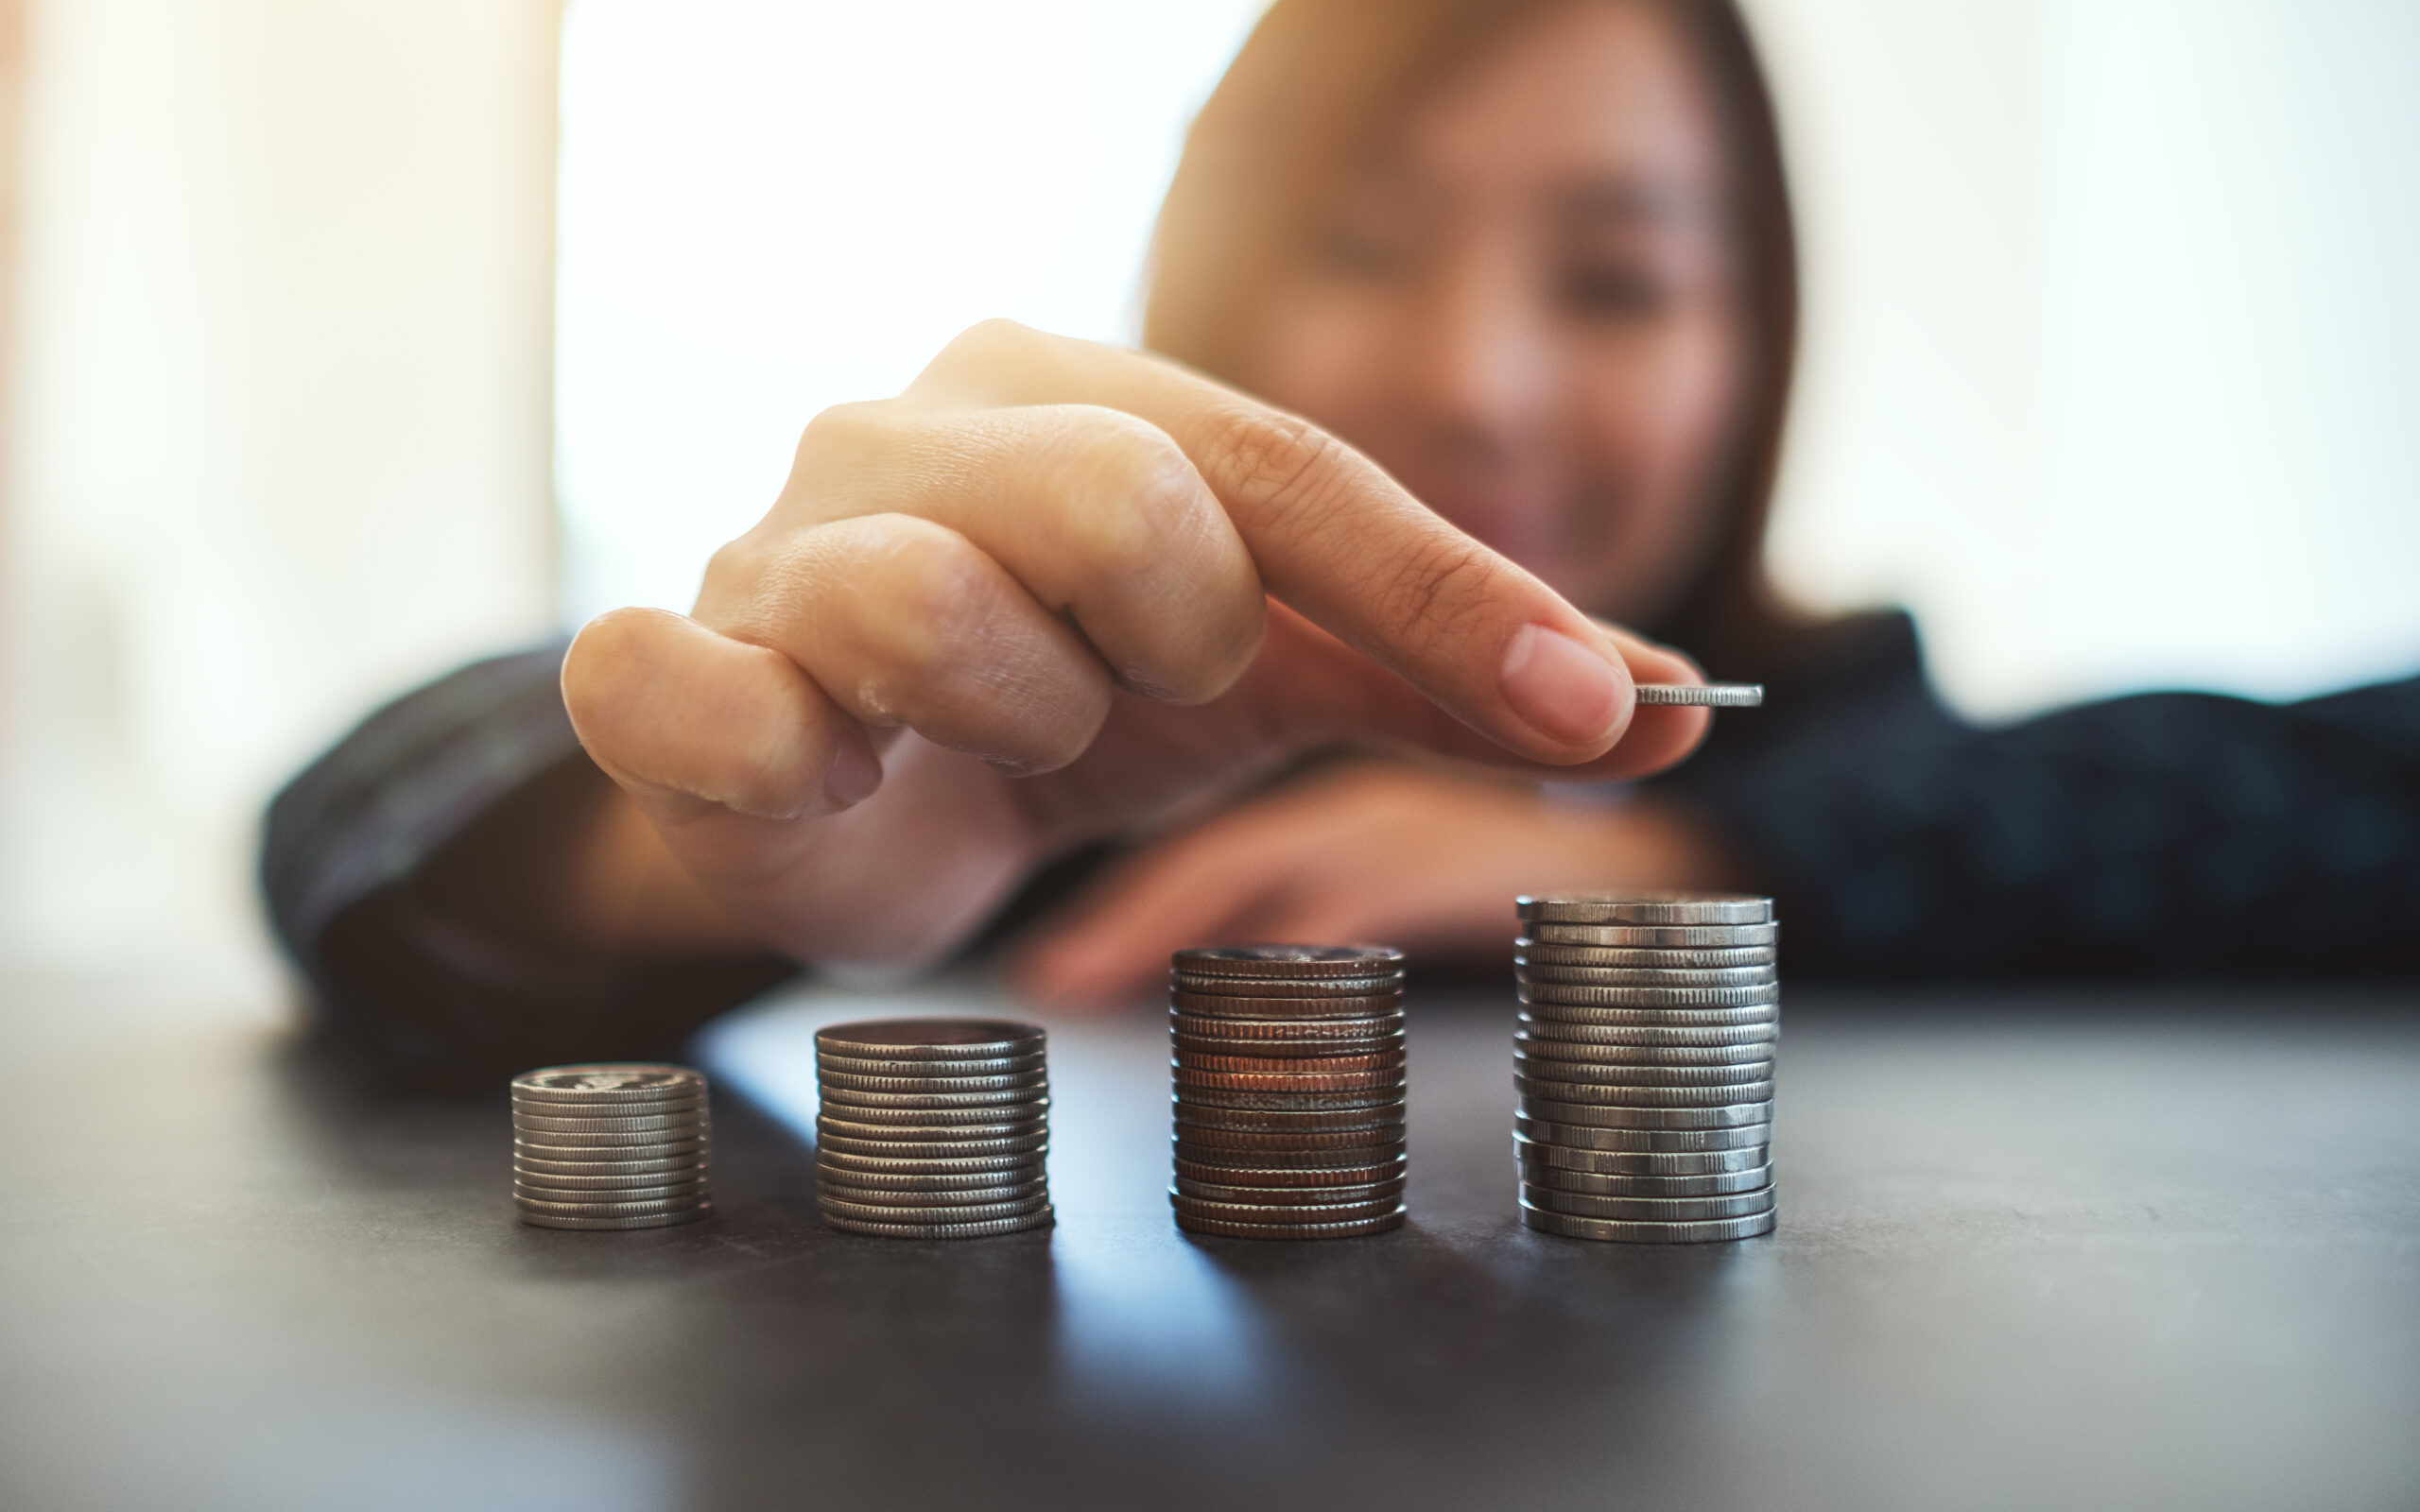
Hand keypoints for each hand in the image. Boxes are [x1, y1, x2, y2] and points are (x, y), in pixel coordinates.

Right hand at [559, 322, 1712, 968]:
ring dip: (1019, 722)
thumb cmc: (1058, 706)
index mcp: (1074, 392)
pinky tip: (830, 773)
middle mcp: (917, 429)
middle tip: (1142, 696)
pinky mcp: (664, 665)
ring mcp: (775, 540)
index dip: (1453, 596)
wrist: (836, 811)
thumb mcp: (1262, 681)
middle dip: (1178, 642)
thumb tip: (1666, 697)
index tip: (1596, 709)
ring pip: (930, 606)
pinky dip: (786, 758)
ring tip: (995, 741)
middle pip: (1125, 499)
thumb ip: (1436, 675)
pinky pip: (699, 694)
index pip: (1291, 468)